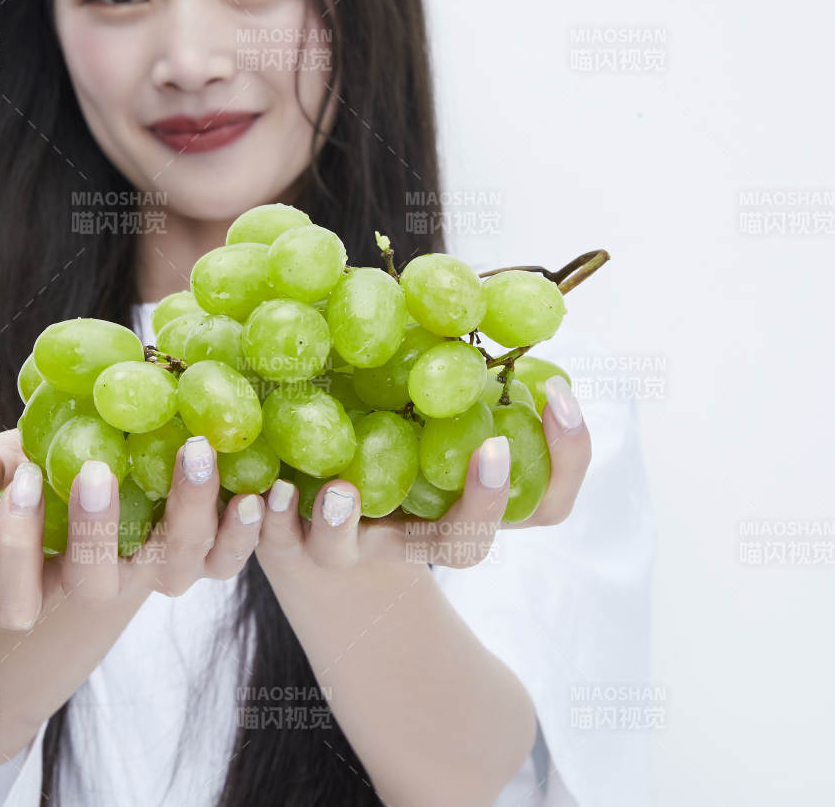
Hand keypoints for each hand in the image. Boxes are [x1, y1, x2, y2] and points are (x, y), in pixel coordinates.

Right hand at [0, 430, 262, 628]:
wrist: (110, 496)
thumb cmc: (49, 484)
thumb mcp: (13, 469)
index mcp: (39, 579)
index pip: (12, 597)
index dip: (13, 548)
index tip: (22, 479)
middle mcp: (100, 586)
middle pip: (95, 584)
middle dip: (93, 532)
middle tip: (96, 470)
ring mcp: (155, 573)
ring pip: (176, 566)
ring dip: (187, 512)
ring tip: (196, 452)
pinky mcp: (202, 556)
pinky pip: (227, 558)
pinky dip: (245, 529)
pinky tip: (257, 488)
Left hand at [257, 377, 592, 572]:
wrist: (309, 504)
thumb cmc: (388, 422)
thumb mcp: (423, 383)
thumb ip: (447, 350)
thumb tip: (463, 281)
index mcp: (470, 499)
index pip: (548, 499)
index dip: (567, 453)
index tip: (560, 392)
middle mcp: (419, 534)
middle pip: (467, 543)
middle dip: (484, 502)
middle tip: (494, 453)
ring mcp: (356, 543)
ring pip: (363, 553)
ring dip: (349, 524)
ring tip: (340, 491)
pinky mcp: (296, 540)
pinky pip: (282, 543)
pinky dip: (274, 520)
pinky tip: (267, 490)